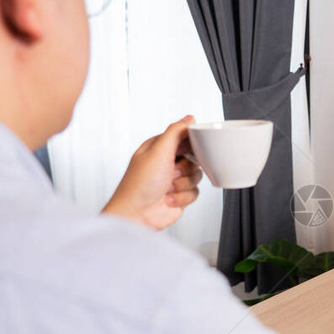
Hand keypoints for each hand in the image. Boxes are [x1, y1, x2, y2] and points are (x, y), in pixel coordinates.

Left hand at [103, 115, 202, 229]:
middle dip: (185, 168)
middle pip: (195, 158)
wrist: (137, 214)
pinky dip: (183, 197)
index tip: (188, 151)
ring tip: (167, 188)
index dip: (190, 145)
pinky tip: (168, 198)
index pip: (184, 137)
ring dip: (183, 184)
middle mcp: (166, 163)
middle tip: (172, 172)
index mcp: (159, 148)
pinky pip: (195, 192)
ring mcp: (173, 180)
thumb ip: (175, 132)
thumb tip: (189, 119)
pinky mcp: (180, 195)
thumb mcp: (158, 151)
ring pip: (197, 176)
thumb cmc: (139, 184)